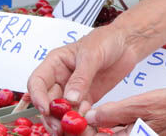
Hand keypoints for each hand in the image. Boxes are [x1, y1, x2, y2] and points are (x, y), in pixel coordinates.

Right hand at [27, 23, 141, 133]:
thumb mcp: (92, 55)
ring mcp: (73, 90)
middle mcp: (60, 78)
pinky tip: (86, 124)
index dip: (38, 97)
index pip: (37, 82)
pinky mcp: (86, 98)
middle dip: (51, 116)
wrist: (127, 43)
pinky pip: (78, 113)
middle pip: (47, 101)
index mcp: (55, 63)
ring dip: (63, 121)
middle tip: (59, 127)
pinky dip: (80, 120)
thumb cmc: (107, 40)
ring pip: (61, 110)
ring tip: (71, 130)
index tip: (46, 109)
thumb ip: (81, 77)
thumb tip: (69, 99)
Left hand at [84, 84, 165, 135]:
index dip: (84, 132)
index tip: (73, 121)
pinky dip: (112, 126)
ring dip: (99, 128)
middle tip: (78, 117)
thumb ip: (113, 113)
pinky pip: (120, 134)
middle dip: (90, 130)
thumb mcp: (141, 104)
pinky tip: (107, 115)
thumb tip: (90, 117)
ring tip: (88, 114)